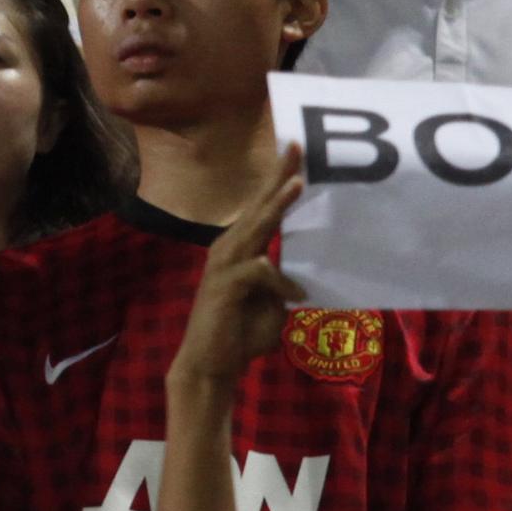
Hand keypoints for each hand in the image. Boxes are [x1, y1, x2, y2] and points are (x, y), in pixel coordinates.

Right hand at [172, 147, 305, 386]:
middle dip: (278, 175)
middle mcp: (229, 248)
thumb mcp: (271, 300)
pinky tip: (295, 294)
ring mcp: (224, 264)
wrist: (212, 364)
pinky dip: (281, 282)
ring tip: (296, 183)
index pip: (263, 208)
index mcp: (240, 247)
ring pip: (255, 228)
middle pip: (257, 206)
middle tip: (296, 146)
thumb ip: (282, 278)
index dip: (279, 179)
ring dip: (276, 205)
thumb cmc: (240, 332)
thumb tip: (299, 268)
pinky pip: (260, 271)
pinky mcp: (224, 284)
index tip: (296, 151)